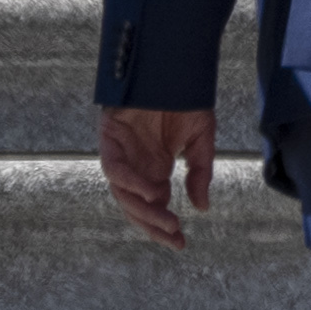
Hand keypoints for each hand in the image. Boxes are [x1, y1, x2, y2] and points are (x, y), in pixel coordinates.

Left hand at [103, 107, 216, 250]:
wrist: (172, 66)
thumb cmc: (184, 99)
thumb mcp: (200, 141)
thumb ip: (199, 173)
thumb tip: (201, 207)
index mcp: (153, 169)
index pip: (154, 206)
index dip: (164, 227)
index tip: (181, 243)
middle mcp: (135, 165)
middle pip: (135, 206)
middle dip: (152, 226)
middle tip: (174, 238)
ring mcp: (121, 152)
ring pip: (123, 193)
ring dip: (143, 210)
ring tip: (168, 221)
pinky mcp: (110, 137)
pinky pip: (115, 167)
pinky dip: (130, 182)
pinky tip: (153, 192)